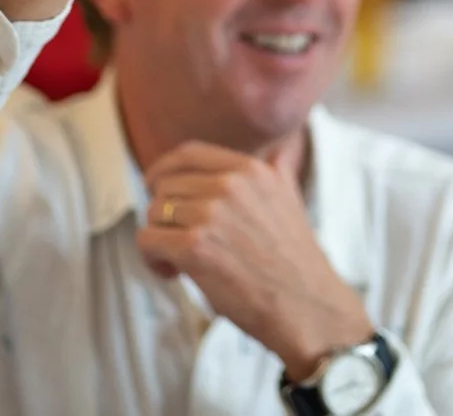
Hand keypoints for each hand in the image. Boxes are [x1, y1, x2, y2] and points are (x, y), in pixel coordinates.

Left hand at [137, 142, 371, 378]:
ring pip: (154, 212)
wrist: (305, 305)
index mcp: (250, 170)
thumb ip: (278, 168)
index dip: (164, 169)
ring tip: (178, 260)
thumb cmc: (294, 258)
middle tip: (178, 238)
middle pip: (165, 185)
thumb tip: (282, 147)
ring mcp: (211, 215)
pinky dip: (152, 259)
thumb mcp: (290, 198)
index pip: (188, 154)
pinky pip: (147, 240)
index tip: (156, 186)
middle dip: (164, 213)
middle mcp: (230, 185)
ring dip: (159, 238)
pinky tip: (173, 272)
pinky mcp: (194, 248)